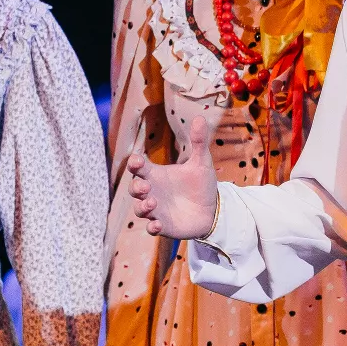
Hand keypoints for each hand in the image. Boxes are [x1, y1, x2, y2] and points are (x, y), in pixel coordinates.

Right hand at [126, 126, 219, 240]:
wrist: (212, 210)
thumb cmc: (201, 185)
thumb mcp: (201, 163)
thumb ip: (198, 142)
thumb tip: (199, 117)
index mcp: (157, 175)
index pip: (139, 168)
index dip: (134, 163)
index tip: (136, 160)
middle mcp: (152, 192)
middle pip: (134, 189)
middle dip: (135, 188)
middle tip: (145, 187)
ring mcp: (156, 210)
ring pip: (139, 209)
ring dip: (142, 207)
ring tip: (152, 203)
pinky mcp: (163, 225)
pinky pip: (151, 228)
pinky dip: (152, 227)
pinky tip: (157, 225)